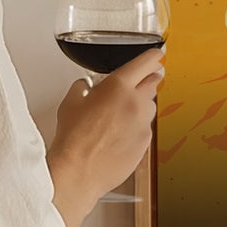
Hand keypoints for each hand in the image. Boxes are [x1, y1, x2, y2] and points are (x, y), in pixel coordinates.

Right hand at [47, 47, 164, 226]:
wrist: (79, 171)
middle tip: (141, 81)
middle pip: (153, 83)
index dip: (153, 56)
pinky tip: (120, 135)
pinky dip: (137, 127)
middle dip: (148, 79)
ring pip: (150, 107)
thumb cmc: (73, 139)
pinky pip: (146, 128)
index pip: (145, 63)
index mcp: (118, 86)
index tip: (157, 55)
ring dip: (141, 105)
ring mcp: (143, 124)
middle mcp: (136, 103)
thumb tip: (85, 86)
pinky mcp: (146, 143)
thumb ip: (82, 88)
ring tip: (121, 114)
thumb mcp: (70, 103)